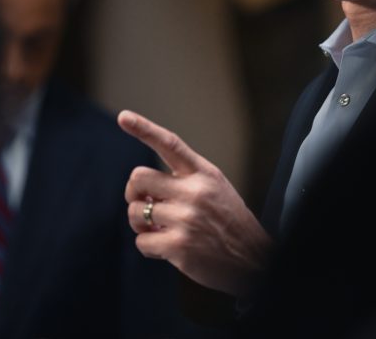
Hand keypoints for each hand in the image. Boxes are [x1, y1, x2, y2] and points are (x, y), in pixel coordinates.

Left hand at [119, 110, 272, 296]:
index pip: (170, 144)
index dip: (144, 129)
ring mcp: (186, 219)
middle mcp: (194, 192)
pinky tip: (167, 248)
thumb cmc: (228, 222)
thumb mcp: (215, 188)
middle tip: (145, 203)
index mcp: (203, 173)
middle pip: (138, 177)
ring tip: (159, 228)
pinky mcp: (179, 246)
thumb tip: (145, 188)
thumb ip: (185, 180)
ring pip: (135, 211)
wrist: (252, 259)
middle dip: (134, 192)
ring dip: (140, 223)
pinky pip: (142, 241)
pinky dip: (149, 246)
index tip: (123, 117)